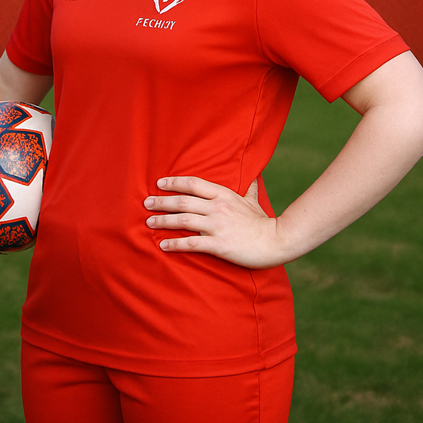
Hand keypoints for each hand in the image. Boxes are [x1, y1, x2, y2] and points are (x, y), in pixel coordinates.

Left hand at [144, 176, 284, 268]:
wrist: (276, 241)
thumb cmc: (263, 221)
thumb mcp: (253, 201)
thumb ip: (249, 189)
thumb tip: (253, 177)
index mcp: (223, 195)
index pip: (193, 184)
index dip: (174, 182)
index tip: (159, 183)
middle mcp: (217, 207)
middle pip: (183, 201)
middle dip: (162, 201)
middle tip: (146, 203)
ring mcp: (217, 225)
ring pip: (183, 220)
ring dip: (163, 221)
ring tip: (149, 222)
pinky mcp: (218, 244)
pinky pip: (192, 243)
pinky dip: (175, 244)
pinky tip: (163, 245)